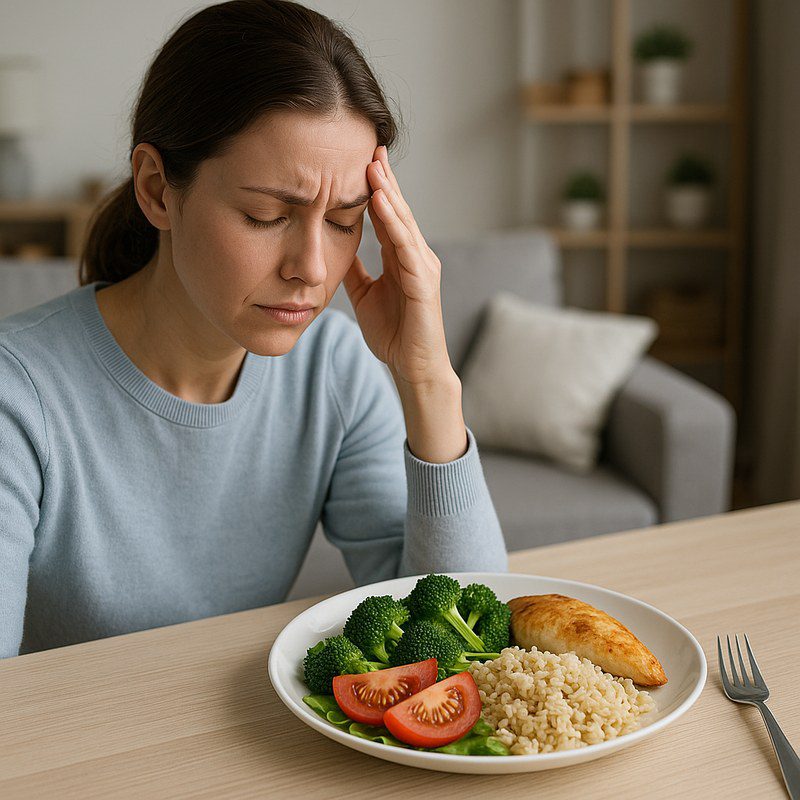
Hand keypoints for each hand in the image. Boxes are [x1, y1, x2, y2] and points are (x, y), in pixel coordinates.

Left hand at [342, 145, 454, 387]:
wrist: (413, 367)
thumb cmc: (393, 333)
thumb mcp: (364, 294)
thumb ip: (354, 270)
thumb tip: (334, 247)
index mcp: (401, 258)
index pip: (387, 215)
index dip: (374, 188)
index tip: (358, 159)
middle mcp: (415, 256)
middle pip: (398, 210)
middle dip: (383, 179)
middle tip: (369, 145)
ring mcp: (422, 267)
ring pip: (403, 222)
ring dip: (388, 192)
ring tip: (374, 164)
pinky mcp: (423, 283)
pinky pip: (406, 246)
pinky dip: (393, 222)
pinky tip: (380, 201)